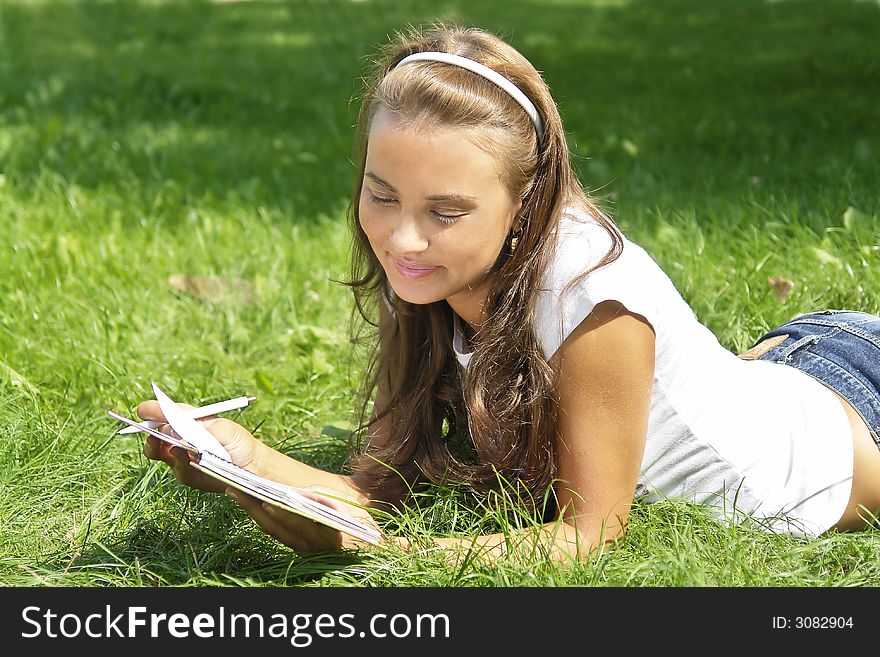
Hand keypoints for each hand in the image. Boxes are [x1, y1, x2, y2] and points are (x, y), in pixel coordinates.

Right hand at [137, 399, 263, 493]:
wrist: (251, 470)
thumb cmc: (241, 444)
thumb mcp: (229, 431)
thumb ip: (207, 428)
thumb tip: (182, 426)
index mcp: (194, 421)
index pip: (171, 412)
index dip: (156, 410)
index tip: (143, 410)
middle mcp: (185, 437)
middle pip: (159, 431)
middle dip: (151, 429)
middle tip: (150, 430)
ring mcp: (183, 455)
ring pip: (160, 451)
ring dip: (155, 446)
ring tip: (156, 442)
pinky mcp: (186, 473)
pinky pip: (176, 468)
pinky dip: (176, 462)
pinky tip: (180, 456)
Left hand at [225, 488, 382, 552]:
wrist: (368, 549)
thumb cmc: (362, 523)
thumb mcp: (351, 505)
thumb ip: (326, 496)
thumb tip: (300, 492)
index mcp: (327, 535)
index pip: (298, 522)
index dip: (280, 511)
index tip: (265, 498)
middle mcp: (311, 545)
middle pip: (277, 526)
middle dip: (255, 506)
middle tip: (236, 487)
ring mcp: (302, 548)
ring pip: (271, 530)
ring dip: (251, 511)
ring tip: (235, 491)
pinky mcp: (297, 546)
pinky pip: (274, 532)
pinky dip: (260, 517)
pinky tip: (250, 502)